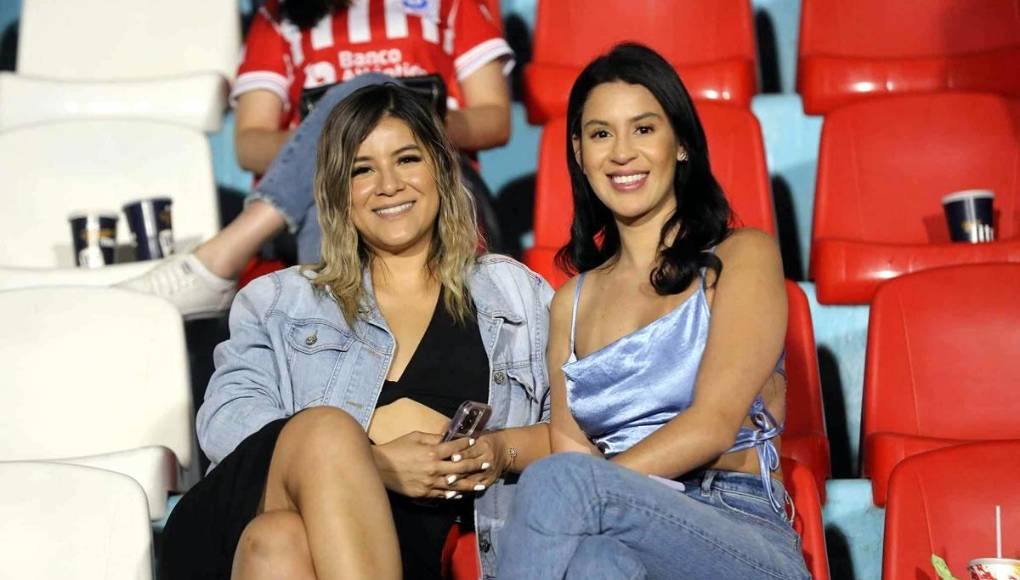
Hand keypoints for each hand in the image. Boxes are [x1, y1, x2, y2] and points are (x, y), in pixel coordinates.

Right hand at [371, 431, 485, 498]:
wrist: (379, 467)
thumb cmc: (396, 448)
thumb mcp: (414, 436)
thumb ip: (433, 437)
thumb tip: (447, 436)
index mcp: (432, 451)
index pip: (455, 447)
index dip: (466, 443)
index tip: (474, 441)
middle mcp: (434, 468)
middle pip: (461, 467)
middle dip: (475, 465)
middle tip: (487, 464)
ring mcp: (430, 482)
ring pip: (455, 484)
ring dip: (469, 484)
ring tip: (480, 485)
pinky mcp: (424, 493)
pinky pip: (442, 494)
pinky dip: (453, 494)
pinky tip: (460, 494)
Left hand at [452, 431, 510, 491]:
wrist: (506, 450)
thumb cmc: (486, 441)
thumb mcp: (478, 437)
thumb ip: (463, 441)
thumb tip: (444, 440)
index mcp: (484, 446)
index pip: (471, 451)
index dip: (462, 455)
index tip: (452, 458)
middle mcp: (488, 459)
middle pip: (471, 468)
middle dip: (459, 474)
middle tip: (447, 479)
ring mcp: (490, 472)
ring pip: (473, 480)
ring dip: (461, 486)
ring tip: (449, 490)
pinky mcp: (490, 480)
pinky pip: (477, 488)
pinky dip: (465, 492)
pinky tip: (455, 495)